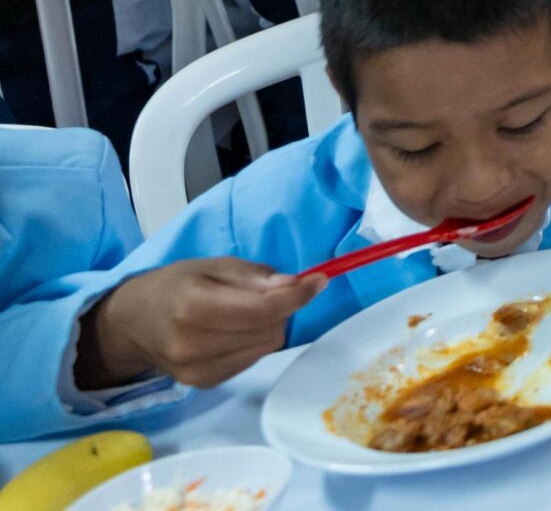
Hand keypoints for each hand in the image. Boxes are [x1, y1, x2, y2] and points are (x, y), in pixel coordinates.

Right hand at [80, 259, 325, 389]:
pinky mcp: (203, 384)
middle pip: (269, 330)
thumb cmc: (175, 286)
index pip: (262, 310)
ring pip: (266, 347)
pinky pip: (252, 360)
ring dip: (270, 326)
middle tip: (268, 292)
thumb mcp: (212, 265)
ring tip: (244, 312)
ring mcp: (196, 371)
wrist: (132, 323)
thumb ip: (254, 275)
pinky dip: (254, 342)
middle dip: (281, 307)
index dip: (297, 296)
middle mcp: (193, 346)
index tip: (319, 280)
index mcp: (193, 309)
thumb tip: (293, 285)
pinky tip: (234, 331)